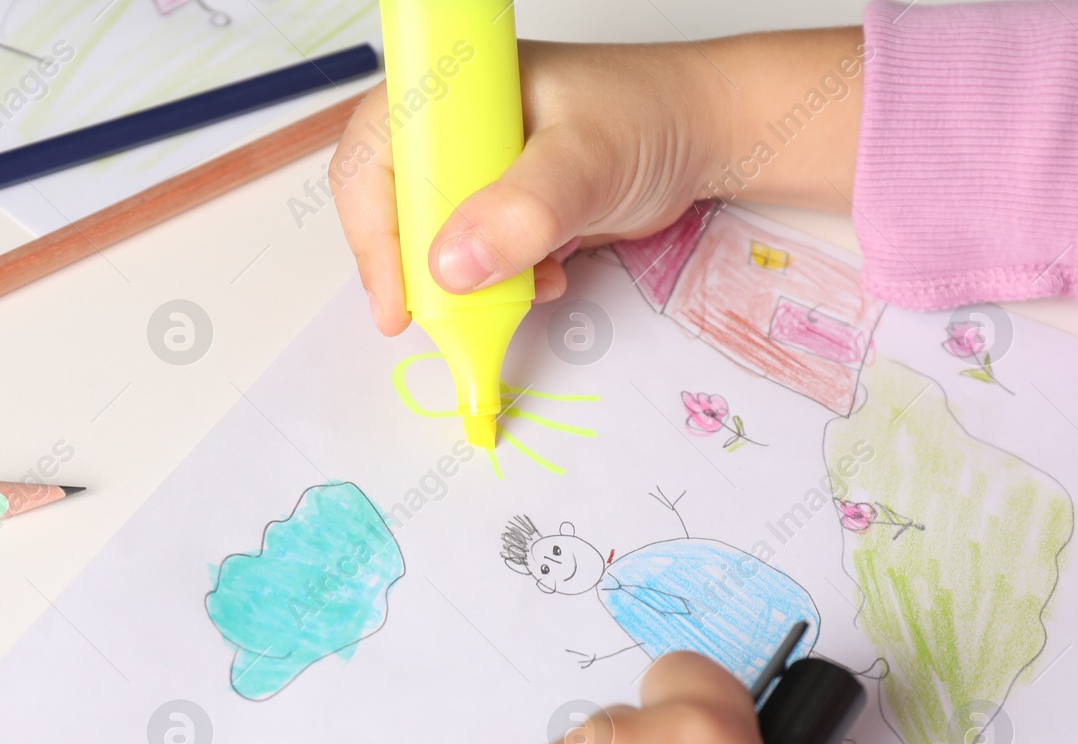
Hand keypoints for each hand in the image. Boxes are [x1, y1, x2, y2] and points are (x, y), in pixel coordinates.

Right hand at [330, 31, 863, 334]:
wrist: (706, 138)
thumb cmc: (649, 120)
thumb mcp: (585, 162)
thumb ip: (523, 211)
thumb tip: (451, 268)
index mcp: (446, 91)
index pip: (371, 163)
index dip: (373, 235)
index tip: (398, 306)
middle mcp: (446, 129)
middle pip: (390, 213)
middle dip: (423, 271)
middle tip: (457, 319)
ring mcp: (471, 171)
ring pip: (429, 246)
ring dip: (467, 286)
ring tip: (524, 291)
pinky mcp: (495, 208)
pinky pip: (469, 261)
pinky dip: (498, 286)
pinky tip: (546, 280)